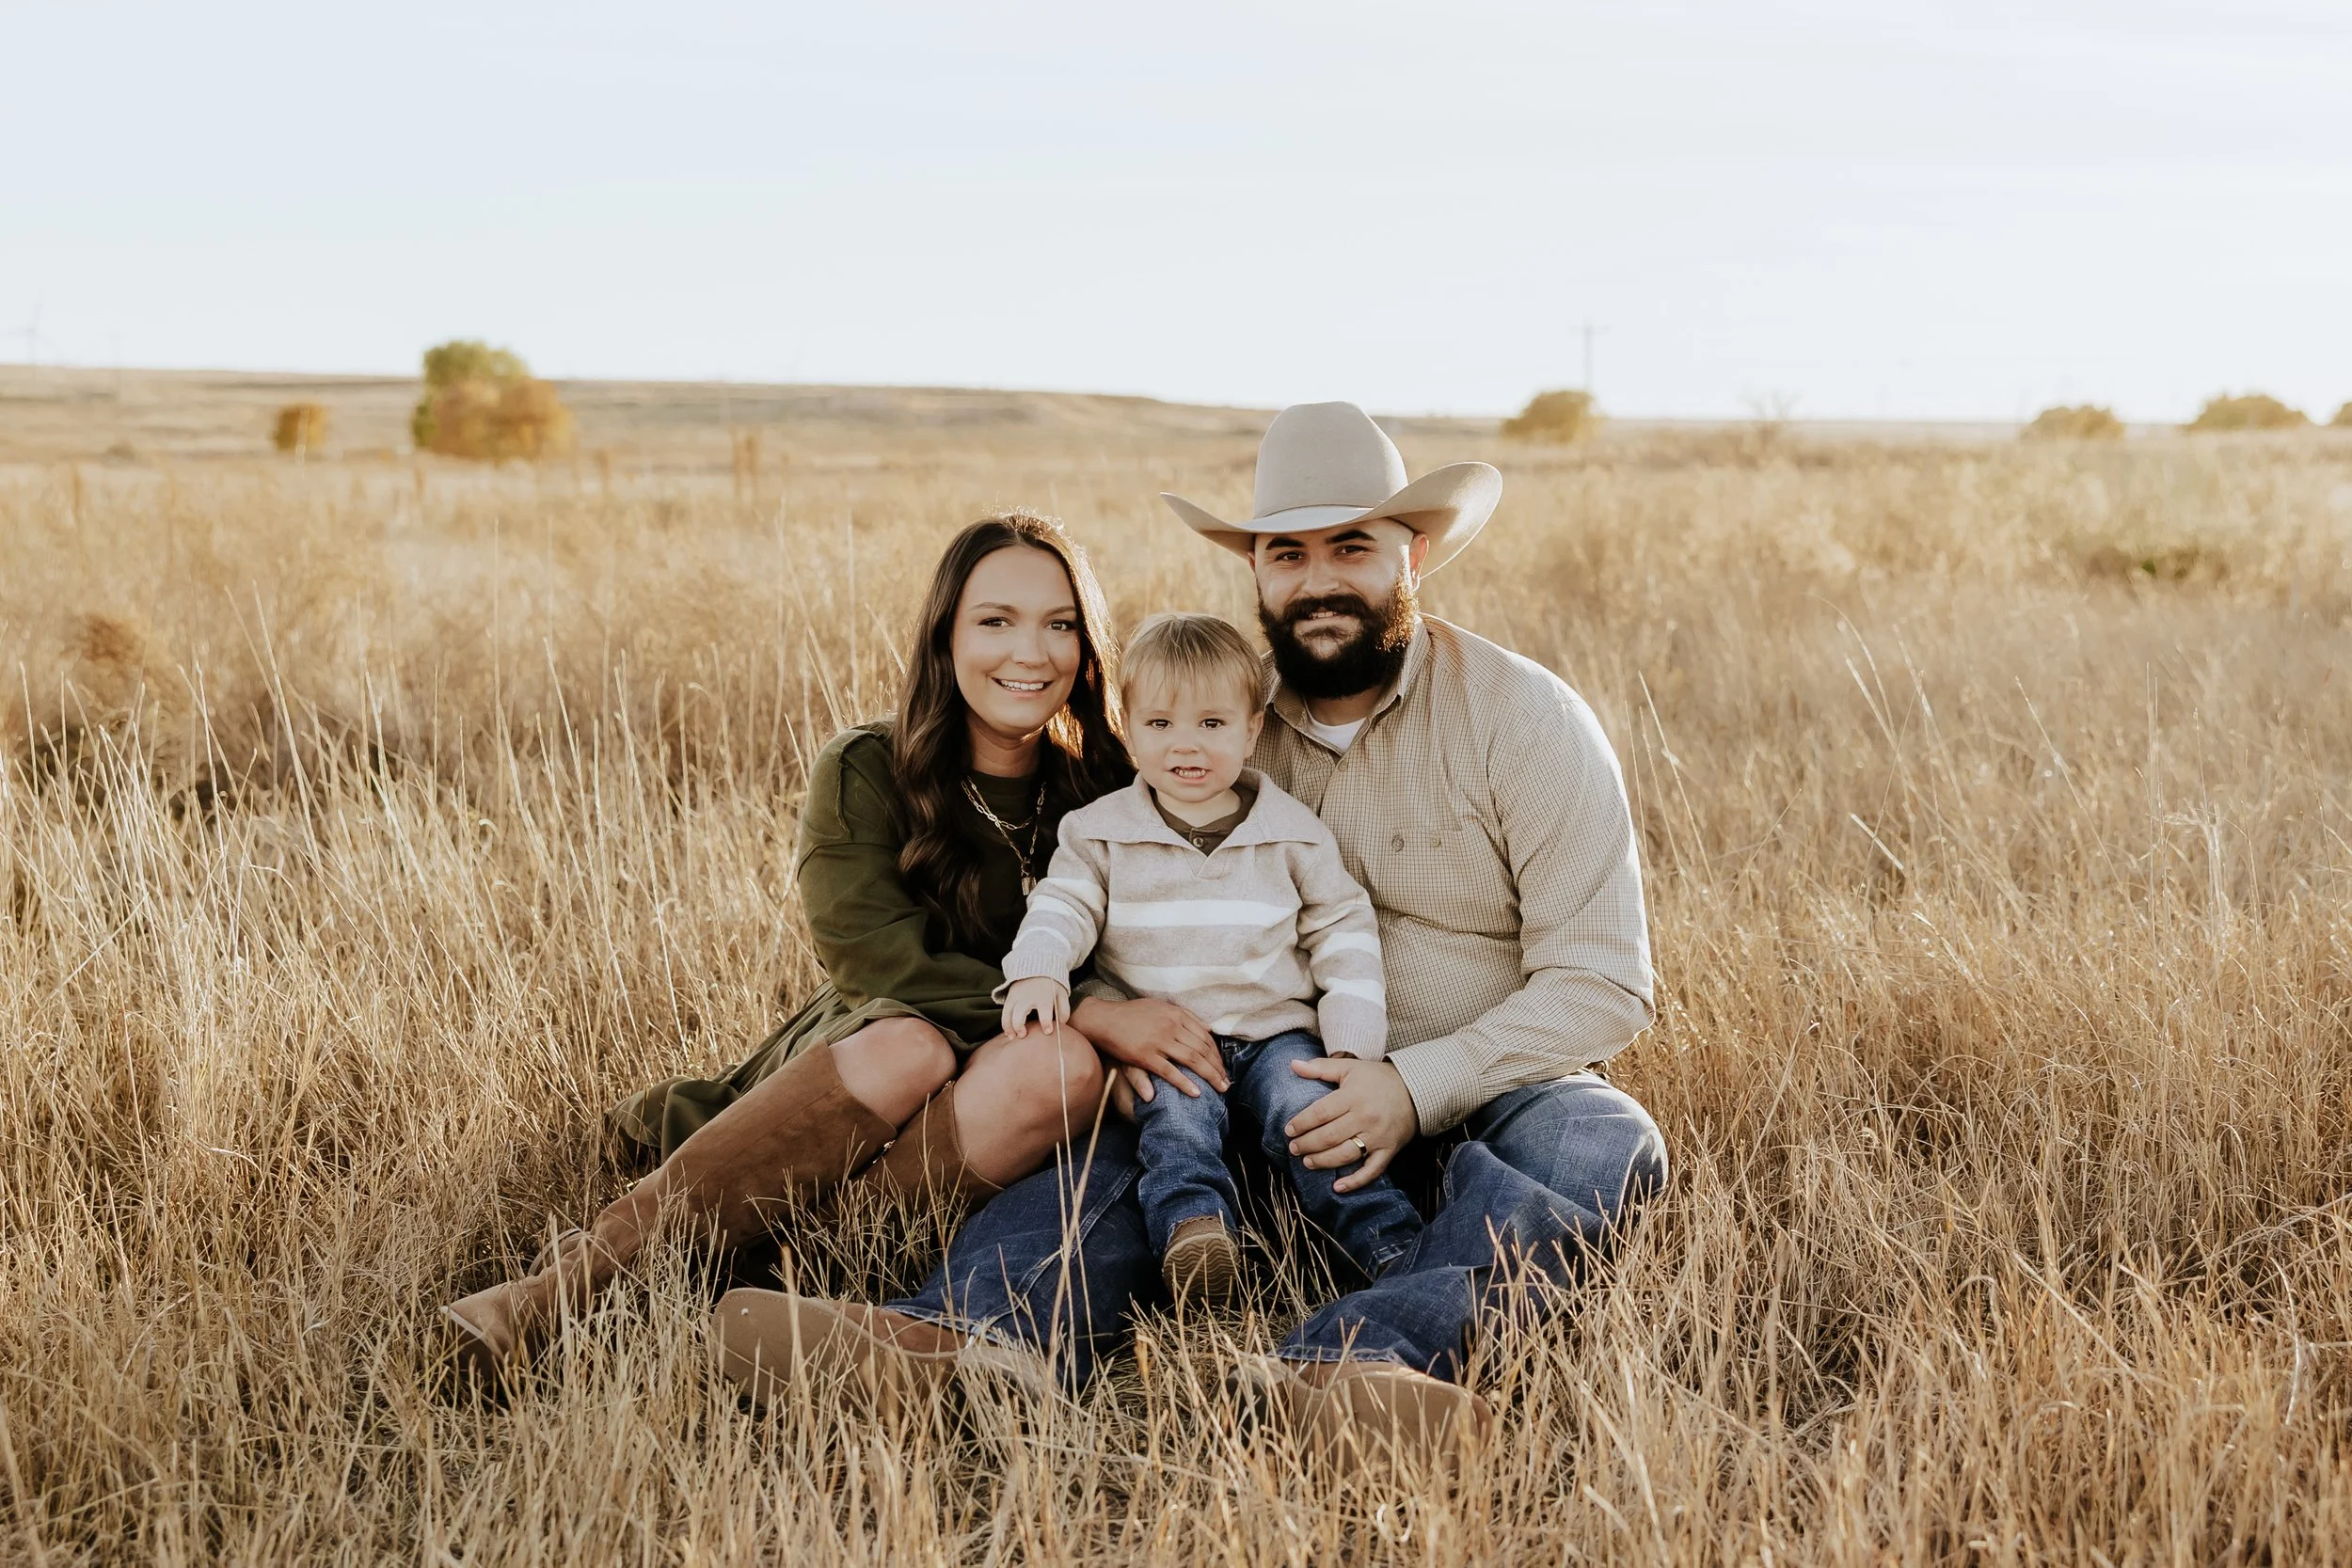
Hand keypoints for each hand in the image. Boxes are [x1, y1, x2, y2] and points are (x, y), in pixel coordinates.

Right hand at [1000, 977, 1068, 1038]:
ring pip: (1008, 1014)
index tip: (1047, 1031)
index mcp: (1043, 996)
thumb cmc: (1050, 985)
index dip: (1046, 1022)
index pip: (1044, 1010)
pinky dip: (1005, 1023)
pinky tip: (1009, 1033)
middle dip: (1019, 1026)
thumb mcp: (1061, 993)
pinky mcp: (1009, 997)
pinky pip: (1004, 1012)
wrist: (1036, 967)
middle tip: (1024, 1035)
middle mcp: (1027, 997)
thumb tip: (1061, 1023)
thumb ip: (1064, 1009)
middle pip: (1019, 1013)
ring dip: (1009, 1027)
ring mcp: (1016, 997)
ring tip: (1013, 1037)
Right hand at [1069, 995, 1226, 1108]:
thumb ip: (1183, 1016)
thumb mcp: (1160, 1008)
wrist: (1103, 1018)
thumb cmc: (1131, 1014)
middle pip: (1203, 1049)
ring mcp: (1159, 1041)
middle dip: (1218, 1067)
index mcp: (1176, 1014)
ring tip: (1220, 1088)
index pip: (1205, 1036)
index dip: (1217, 1053)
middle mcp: (1171, 1026)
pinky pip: (1170, 1071)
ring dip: (1210, 1076)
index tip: (1223, 1067)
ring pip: (1192, 1060)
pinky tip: (1197, 1092)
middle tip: (1227, 1082)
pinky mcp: (1145, 1056)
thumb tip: (1207, 1027)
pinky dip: (1185, 1082)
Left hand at [1285, 1056, 1418, 1193]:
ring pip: (1346, 1154)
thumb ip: (1320, 1068)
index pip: (1321, 1112)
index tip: (1289, 1129)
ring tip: (1307, 1162)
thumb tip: (1293, 1064)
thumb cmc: (1378, 1079)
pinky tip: (1337, 1187)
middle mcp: (1365, 1118)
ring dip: (1323, 1161)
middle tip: (1293, 1148)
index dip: (1302, 1123)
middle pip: (1330, 1136)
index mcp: (1354, 1096)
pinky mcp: (1389, 1150)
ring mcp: (1378, 1137)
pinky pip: (1372, 1170)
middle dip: (1308, 1144)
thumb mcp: (1350, 1067)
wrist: (1415, 1090)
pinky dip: (1355, 1181)